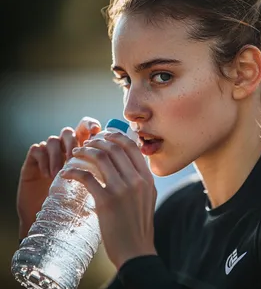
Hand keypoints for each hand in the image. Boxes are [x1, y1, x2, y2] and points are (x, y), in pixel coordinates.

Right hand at [17, 117, 100, 237]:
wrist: (54, 227)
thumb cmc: (84, 210)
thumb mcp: (102, 190)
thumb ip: (112, 173)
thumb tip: (134, 163)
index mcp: (85, 153)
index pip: (88, 129)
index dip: (91, 125)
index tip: (97, 129)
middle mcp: (68, 150)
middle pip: (72, 131)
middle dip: (77, 143)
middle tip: (78, 154)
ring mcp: (50, 155)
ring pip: (54, 140)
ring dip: (57, 153)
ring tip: (59, 171)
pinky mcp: (32, 163)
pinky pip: (37, 150)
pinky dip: (43, 160)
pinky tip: (46, 174)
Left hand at [60, 131, 157, 269]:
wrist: (135, 250)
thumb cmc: (139, 225)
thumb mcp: (147, 197)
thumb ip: (139, 179)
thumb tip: (125, 162)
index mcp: (147, 178)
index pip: (131, 146)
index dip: (115, 136)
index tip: (104, 135)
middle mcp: (136, 180)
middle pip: (114, 148)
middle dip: (97, 141)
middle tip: (86, 144)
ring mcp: (121, 189)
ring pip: (100, 157)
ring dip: (85, 152)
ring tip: (76, 154)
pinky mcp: (106, 201)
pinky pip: (87, 176)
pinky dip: (74, 171)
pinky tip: (67, 173)